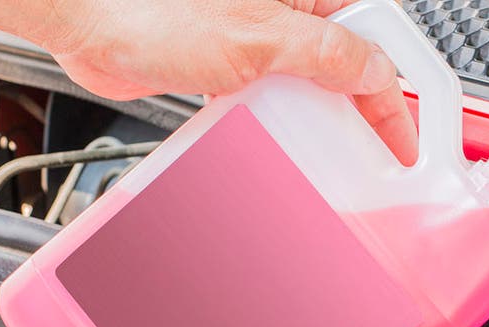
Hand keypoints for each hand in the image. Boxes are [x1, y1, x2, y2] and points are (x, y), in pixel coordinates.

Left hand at [39, 0, 417, 163]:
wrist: (86, 19)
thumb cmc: (154, 9)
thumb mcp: (260, 40)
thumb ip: (329, 55)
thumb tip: (378, 74)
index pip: (375, 41)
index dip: (396, 93)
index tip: (402, 140)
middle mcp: (286, 8)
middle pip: (348, 62)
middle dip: (360, 107)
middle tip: (372, 151)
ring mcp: (258, 34)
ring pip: (311, 83)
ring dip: (317, 118)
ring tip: (323, 148)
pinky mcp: (229, 59)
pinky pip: (272, 94)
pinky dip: (278, 119)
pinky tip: (274, 136)